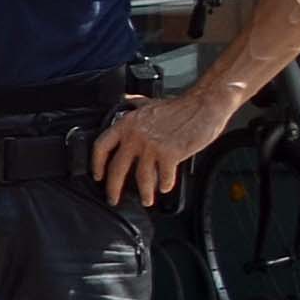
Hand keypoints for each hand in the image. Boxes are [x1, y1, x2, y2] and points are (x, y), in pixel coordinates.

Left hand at [95, 83, 235, 204]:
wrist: (203, 105)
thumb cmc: (179, 105)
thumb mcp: (149, 102)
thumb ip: (134, 104)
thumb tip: (124, 99)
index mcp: (127, 124)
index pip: (101, 147)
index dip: (96, 164)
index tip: (98, 175)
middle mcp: (135, 137)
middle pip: (117, 168)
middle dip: (113, 188)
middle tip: (113, 198)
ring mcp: (152, 147)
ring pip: (142, 178)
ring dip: (144, 193)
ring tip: (146, 200)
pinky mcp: (170, 154)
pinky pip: (164, 177)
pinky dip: (165, 185)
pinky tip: (165, 188)